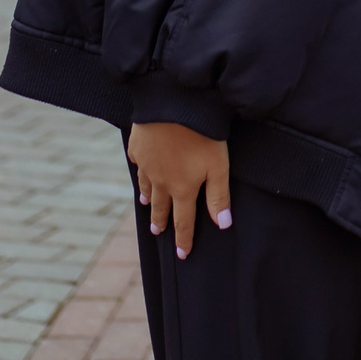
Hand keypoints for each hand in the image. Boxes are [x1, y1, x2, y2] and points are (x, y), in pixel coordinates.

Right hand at [127, 122, 230, 258]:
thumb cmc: (202, 135)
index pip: (184, 221)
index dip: (184, 239)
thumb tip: (223, 225)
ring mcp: (146, 164)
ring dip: (149, 198)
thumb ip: (219, 196)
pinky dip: (140, 170)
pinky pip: (138, 163)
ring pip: (147, 186)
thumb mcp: (218, 166)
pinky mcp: (138, 146)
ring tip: (148, 205)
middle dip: (161, 221)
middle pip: (161, 206)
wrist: (173, 104)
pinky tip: (140, 169)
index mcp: (182, 188)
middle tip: (158, 231)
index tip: (182, 255)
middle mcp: (161, 181)